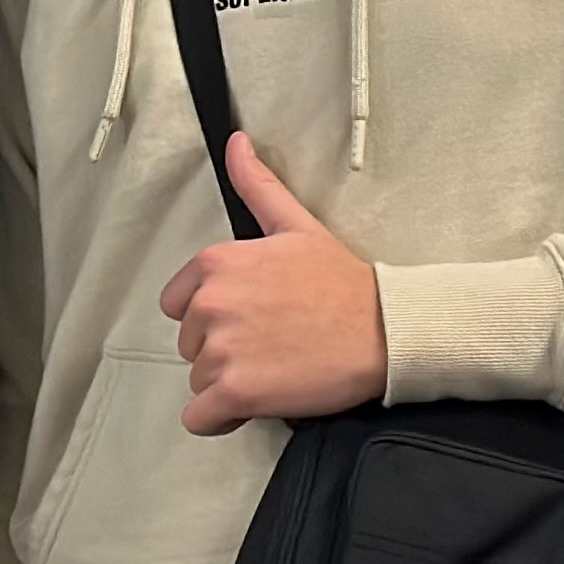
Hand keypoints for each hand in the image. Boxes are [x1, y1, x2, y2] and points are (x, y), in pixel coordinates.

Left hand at [158, 135, 388, 433]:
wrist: (386, 330)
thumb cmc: (345, 284)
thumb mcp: (295, 226)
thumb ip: (258, 187)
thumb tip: (236, 144)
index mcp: (216, 265)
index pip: (178, 304)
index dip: (212, 317)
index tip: (250, 319)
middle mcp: (210, 305)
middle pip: (190, 344)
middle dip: (223, 351)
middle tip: (271, 344)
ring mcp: (221, 350)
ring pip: (200, 380)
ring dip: (230, 384)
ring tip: (276, 369)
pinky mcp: (236, 391)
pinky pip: (201, 418)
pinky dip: (220, 419)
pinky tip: (253, 406)